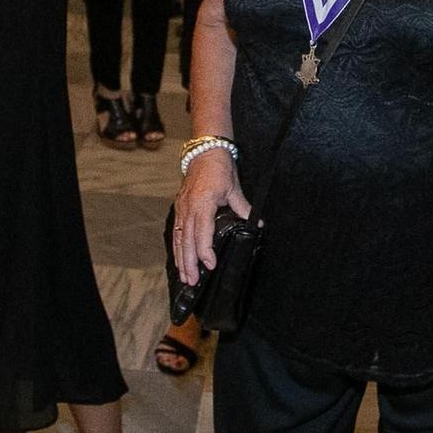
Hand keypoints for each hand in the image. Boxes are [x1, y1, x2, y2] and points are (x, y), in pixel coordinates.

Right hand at [172, 149, 248, 287]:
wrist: (204, 151)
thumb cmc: (219, 168)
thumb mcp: (234, 187)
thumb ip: (243, 208)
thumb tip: (256, 224)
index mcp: (202, 203)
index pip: (202, 233)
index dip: (205, 251)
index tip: (210, 265)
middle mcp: (189, 208)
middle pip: (186, 240)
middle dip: (189, 262)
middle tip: (193, 281)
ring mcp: (182, 208)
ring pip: (179, 238)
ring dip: (181, 258)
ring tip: (184, 277)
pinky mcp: (179, 207)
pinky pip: (176, 231)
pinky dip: (177, 247)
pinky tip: (178, 259)